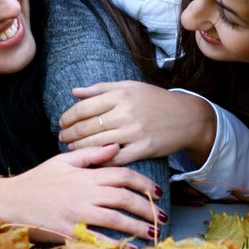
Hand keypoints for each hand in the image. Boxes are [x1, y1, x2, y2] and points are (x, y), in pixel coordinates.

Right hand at [0, 144, 165, 243]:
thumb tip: (115, 146)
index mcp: (85, 175)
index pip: (122, 174)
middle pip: (124, 198)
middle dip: (147, 207)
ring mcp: (77, 214)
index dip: (143, 182)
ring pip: (116, 219)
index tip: (158, 190)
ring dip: (138, 226)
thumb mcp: (61, 160)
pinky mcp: (69, 232)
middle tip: (162, 215)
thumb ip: (90, 154)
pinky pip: (98, 241)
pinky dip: (117, 246)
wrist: (9, 201)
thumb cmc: (36, 180)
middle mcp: (85, 193)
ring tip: (154, 233)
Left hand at [59, 81, 215, 165]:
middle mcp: (126, 113)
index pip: (84, 107)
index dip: (68, 117)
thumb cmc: (154, 99)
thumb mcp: (129, 87)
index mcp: (120, 95)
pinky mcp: (144, 149)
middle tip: (61, 137)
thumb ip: (100, 89)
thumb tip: (74, 92)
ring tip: (70, 148)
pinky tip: (90, 160)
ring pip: (97, 144)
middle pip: (87, 127)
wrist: (187, 117)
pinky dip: (99, 160)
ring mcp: (135, 132)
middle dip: (69, 134)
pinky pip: (115, 158)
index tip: (61, 122)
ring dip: (79, 148)